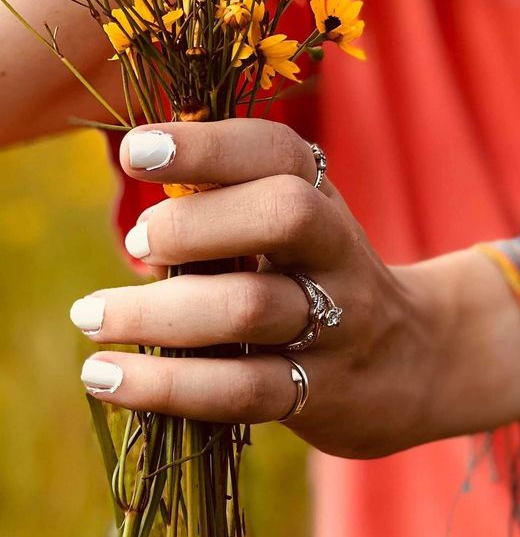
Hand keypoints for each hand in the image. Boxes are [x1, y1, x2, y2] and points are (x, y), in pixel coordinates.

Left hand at [74, 120, 442, 457]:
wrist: (411, 359)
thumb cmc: (319, 277)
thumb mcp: (297, 226)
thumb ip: (231, 202)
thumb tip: (137, 194)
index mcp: (323, 197)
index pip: (278, 153)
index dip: (208, 145)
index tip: (135, 149)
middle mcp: (337, 251)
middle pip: (283, 215)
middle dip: (195, 223)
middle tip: (138, 243)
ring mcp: (336, 323)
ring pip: (251, 308)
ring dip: (156, 312)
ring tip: (91, 315)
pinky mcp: (319, 392)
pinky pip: (241, 391)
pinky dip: (163, 386)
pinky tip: (104, 377)